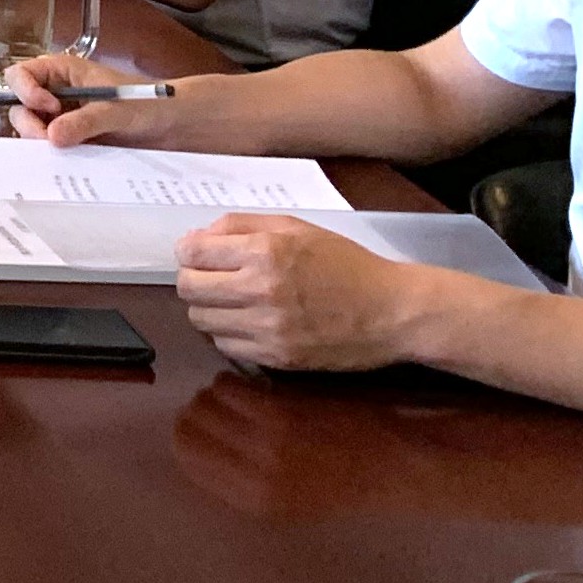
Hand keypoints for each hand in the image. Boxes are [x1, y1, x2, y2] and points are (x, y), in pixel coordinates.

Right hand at [7, 52, 161, 147]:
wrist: (175, 128)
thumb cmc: (149, 104)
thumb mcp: (117, 110)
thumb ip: (85, 121)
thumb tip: (53, 136)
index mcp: (62, 72)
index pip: (21, 74)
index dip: (25, 90)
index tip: (48, 108)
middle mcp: (56, 93)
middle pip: (19, 106)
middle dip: (29, 124)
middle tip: (50, 140)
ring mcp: (61, 119)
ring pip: (31, 130)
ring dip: (40, 142)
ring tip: (65, 150)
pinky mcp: (70, 141)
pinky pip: (48, 149)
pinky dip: (52, 156)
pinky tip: (69, 160)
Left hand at [174, 213, 429, 370]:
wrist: (394, 311)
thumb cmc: (347, 264)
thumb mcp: (297, 228)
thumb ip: (242, 225)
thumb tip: (197, 236)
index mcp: (265, 251)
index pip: (191, 252)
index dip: (190, 251)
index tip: (199, 255)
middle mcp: (261, 289)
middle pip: (188, 288)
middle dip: (194, 279)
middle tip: (214, 278)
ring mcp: (268, 327)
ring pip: (201, 319)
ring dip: (210, 308)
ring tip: (233, 301)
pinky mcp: (277, 357)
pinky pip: (225, 346)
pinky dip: (229, 333)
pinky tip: (249, 323)